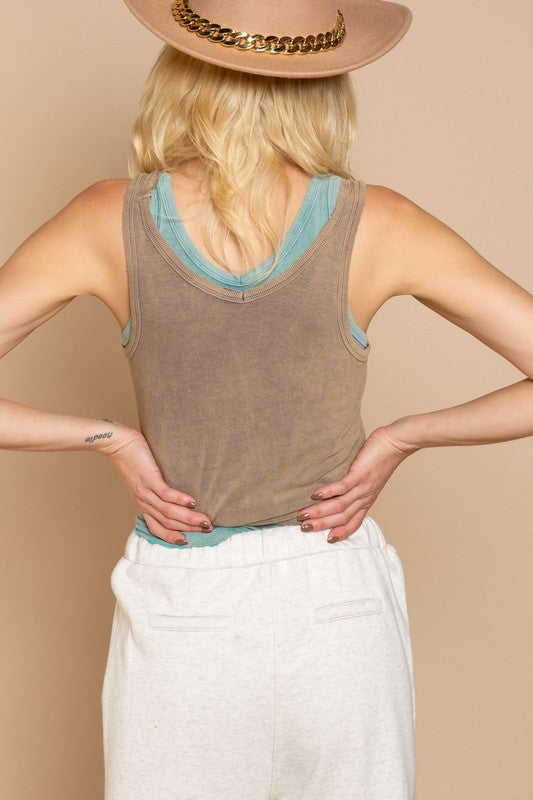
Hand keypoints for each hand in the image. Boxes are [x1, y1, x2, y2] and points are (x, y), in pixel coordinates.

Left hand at [99, 424, 212, 544]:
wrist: (118, 444)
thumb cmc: (134, 460)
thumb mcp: (145, 481)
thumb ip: (158, 490)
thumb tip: (179, 494)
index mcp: (144, 505)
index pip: (157, 528)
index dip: (172, 537)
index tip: (188, 541)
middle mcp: (144, 503)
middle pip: (168, 523)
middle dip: (189, 529)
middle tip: (208, 530)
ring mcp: (146, 492)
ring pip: (168, 512)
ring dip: (189, 519)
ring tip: (205, 521)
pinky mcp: (148, 479)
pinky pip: (165, 494)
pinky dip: (180, 500)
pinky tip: (192, 502)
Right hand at [296, 426, 414, 542]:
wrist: (395, 444)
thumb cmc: (380, 458)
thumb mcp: (368, 479)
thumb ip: (354, 486)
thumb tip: (336, 489)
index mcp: (366, 500)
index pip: (353, 523)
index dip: (341, 533)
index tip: (327, 540)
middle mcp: (364, 498)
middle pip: (342, 517)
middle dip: (322, 525)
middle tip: (304, 528)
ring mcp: (362, 487)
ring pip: (339, 505)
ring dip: (320, 512)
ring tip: (303, 515)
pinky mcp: (360, 474)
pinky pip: (342, 487)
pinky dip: (328, 492)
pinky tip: (315, 495)